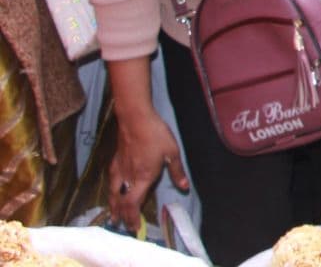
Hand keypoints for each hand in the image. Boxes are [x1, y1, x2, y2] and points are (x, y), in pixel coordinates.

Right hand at [109, 109, 187, 232]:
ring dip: (114, 207)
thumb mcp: (172, 152)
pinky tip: (112, 192)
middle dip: (123, 217)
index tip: (134, 228)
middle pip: (121, 202)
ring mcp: (119, 169)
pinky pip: (110, 182)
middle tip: (124, 227)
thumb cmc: (156, 134)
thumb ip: (177, 171)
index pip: (134, 204)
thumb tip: (184, 187)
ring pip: (112, 194)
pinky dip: (111, 193)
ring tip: (113, 217)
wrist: (135, 119)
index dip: (133, 218)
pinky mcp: (114, 161)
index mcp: (143, 177)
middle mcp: (128, 177)